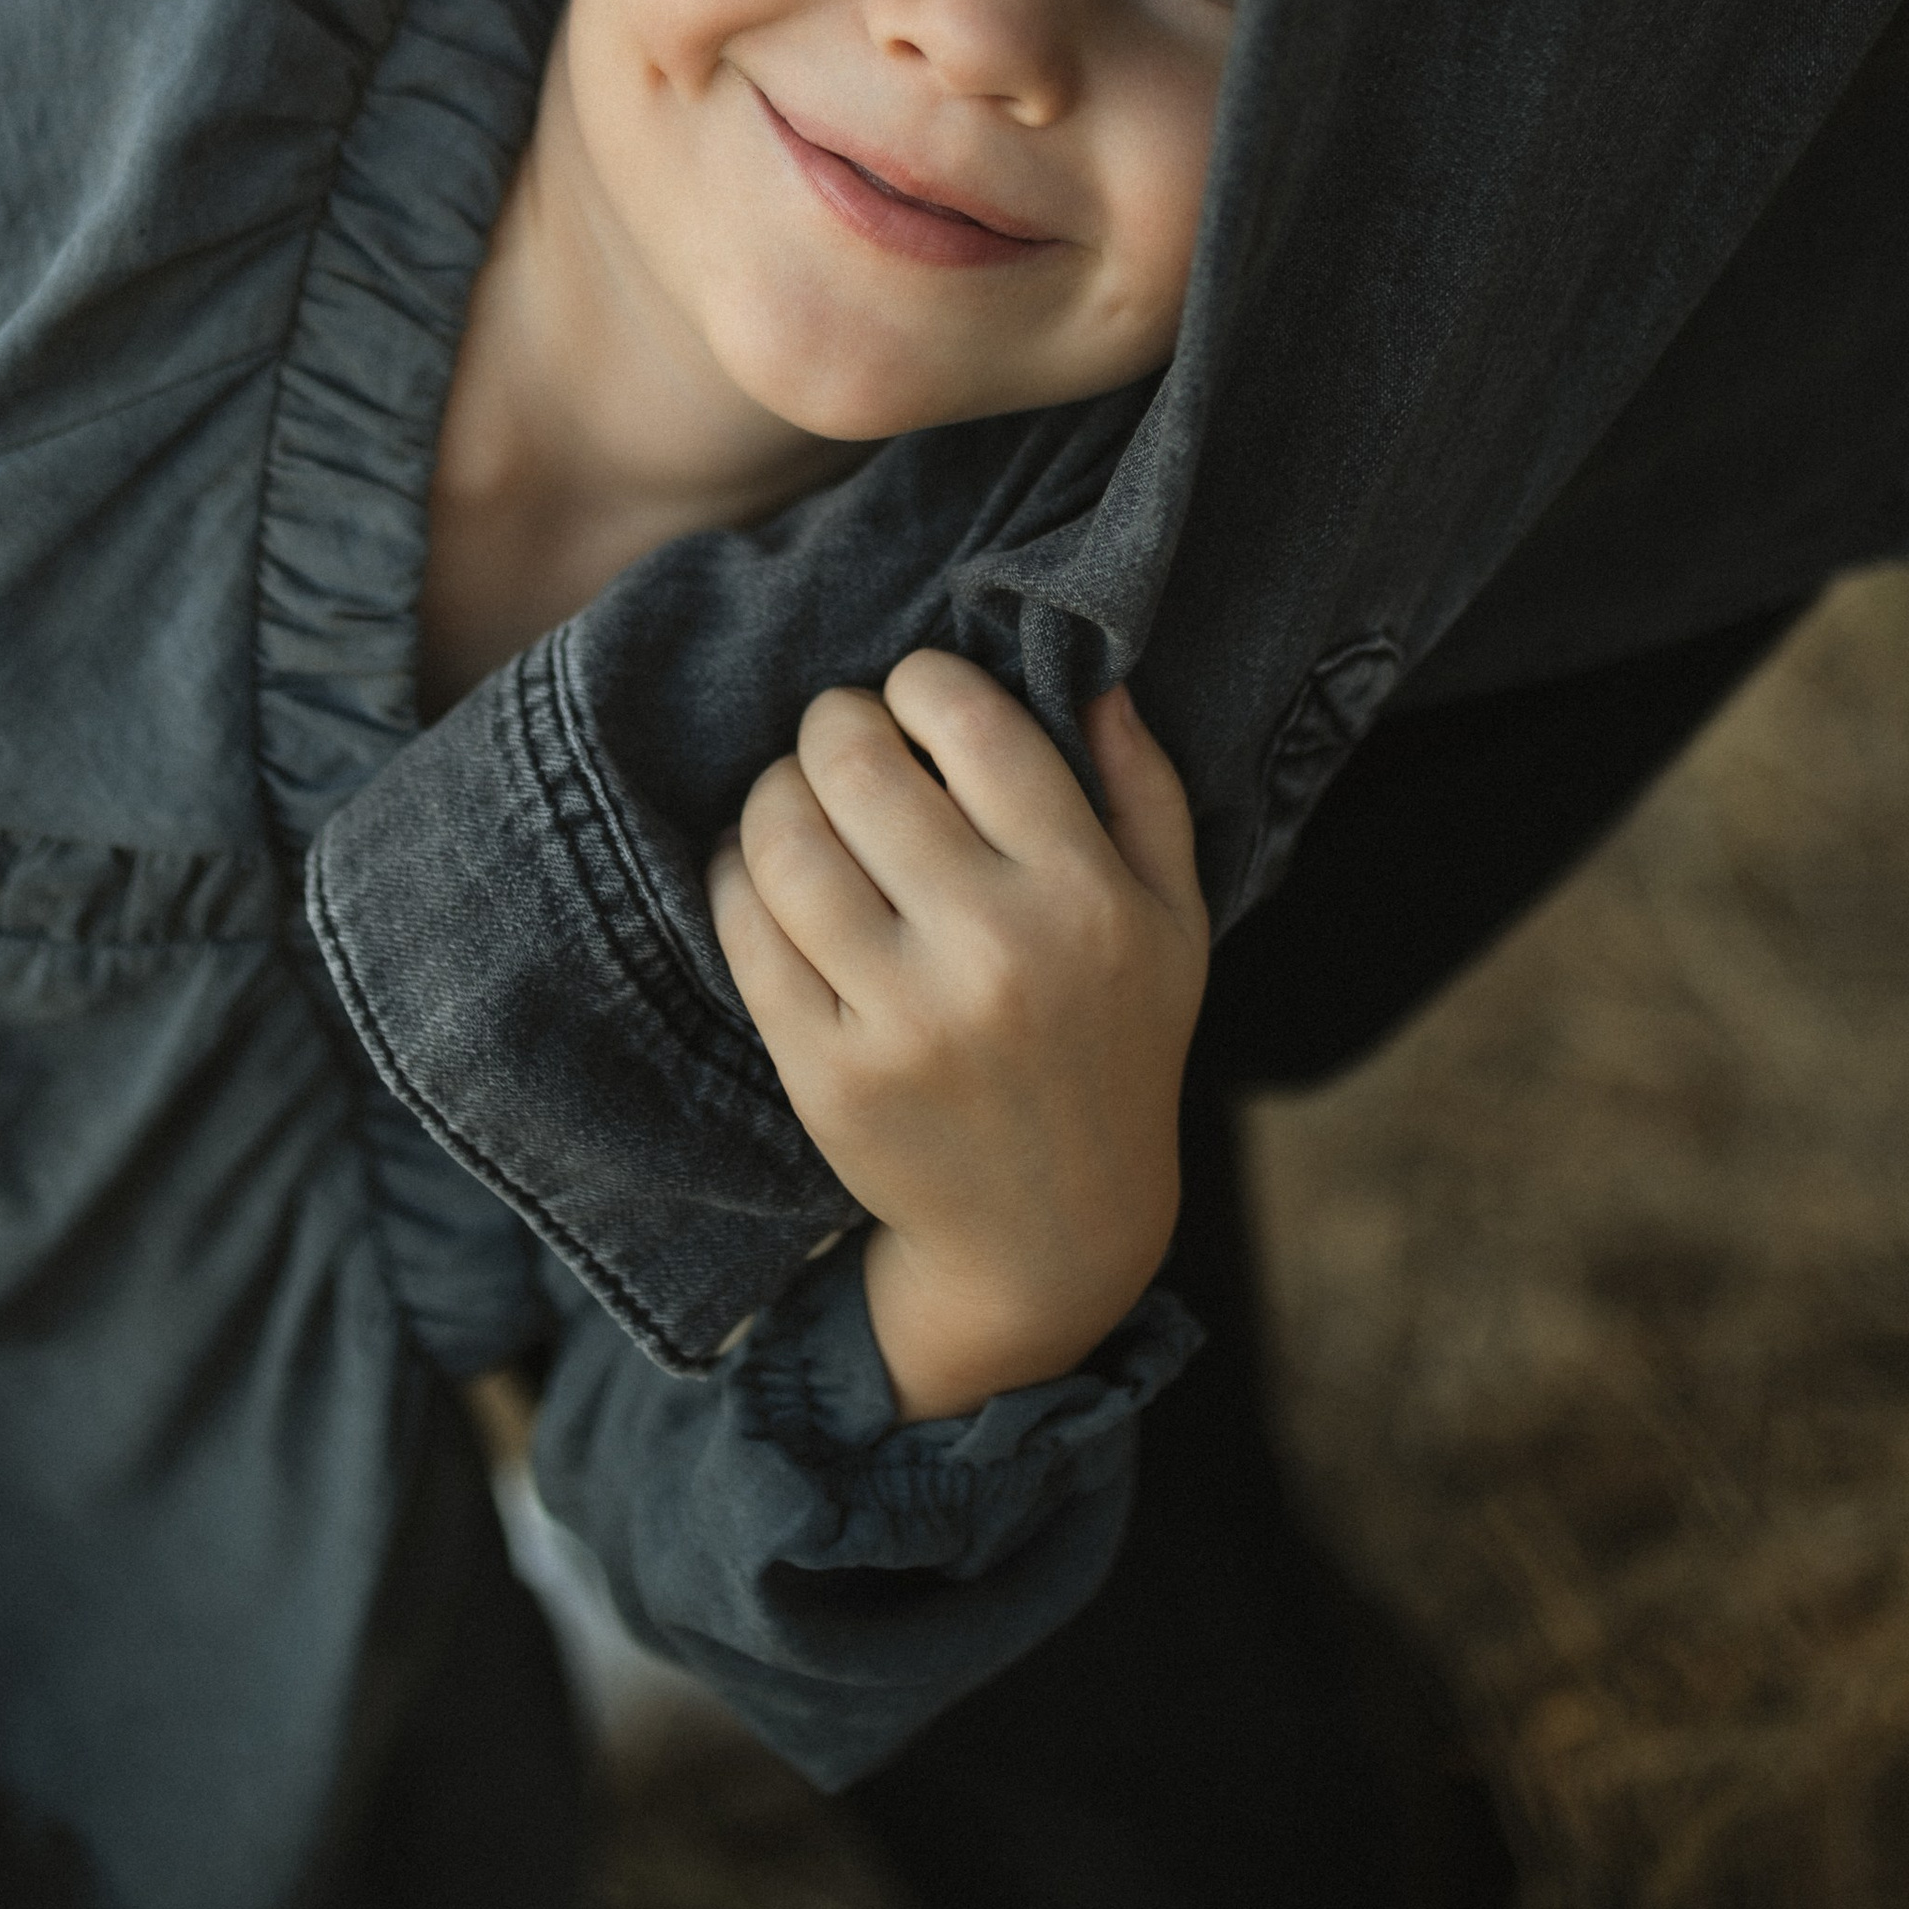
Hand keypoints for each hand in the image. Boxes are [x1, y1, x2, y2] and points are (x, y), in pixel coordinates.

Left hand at [708, 651, 1207, 1421]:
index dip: (919, 681)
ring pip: (786, 841)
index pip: (973, 725)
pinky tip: (759, 872)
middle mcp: (996, 952)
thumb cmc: (1112, 1046)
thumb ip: (1146, 789)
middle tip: (836, 735)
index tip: (911, 697)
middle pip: (859, 767)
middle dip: (832, 723)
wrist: (1054, 1231)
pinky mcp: (828, 1075)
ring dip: (772, 792)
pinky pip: (745, 931)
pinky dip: (735, 876)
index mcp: (1084, 897)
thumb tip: (1095, 676)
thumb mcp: (1173, 921)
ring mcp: (904, 1020)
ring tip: (792, 796)